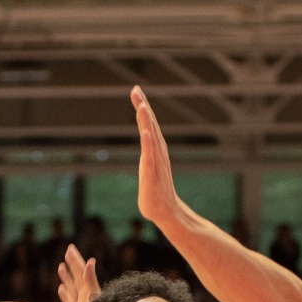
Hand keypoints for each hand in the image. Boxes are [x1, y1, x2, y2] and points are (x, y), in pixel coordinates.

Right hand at [57, 244, 99, 301]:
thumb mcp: (94, 297)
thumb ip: (91, 280)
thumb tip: (90, 261)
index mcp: (88, 291)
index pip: (81, 271)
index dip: (75, 260)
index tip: (70, 248)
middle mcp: (85, 297)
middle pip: (76, 277)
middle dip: (72, 265)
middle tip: (67, 251)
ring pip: (72, 289)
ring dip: (67, 278)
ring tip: (61, 267)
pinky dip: (65, 296)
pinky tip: (61, 290)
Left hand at [132, 86, 182, 225]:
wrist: (165, 212)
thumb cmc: (155, 190)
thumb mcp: (148, 167)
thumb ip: (147, 153)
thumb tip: (145, 139)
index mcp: (155, 149)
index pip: (149, 124)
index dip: (143, 106)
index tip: (136, 90)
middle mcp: (158, 153)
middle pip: (150, 126)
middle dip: (143, 107)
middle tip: (136, 89)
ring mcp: (156, 164)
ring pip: (151, 139)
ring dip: (147, 122)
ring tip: (142, 106)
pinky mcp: (151, 176)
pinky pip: (149, 158)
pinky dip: (148, 145)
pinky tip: (145, 134)